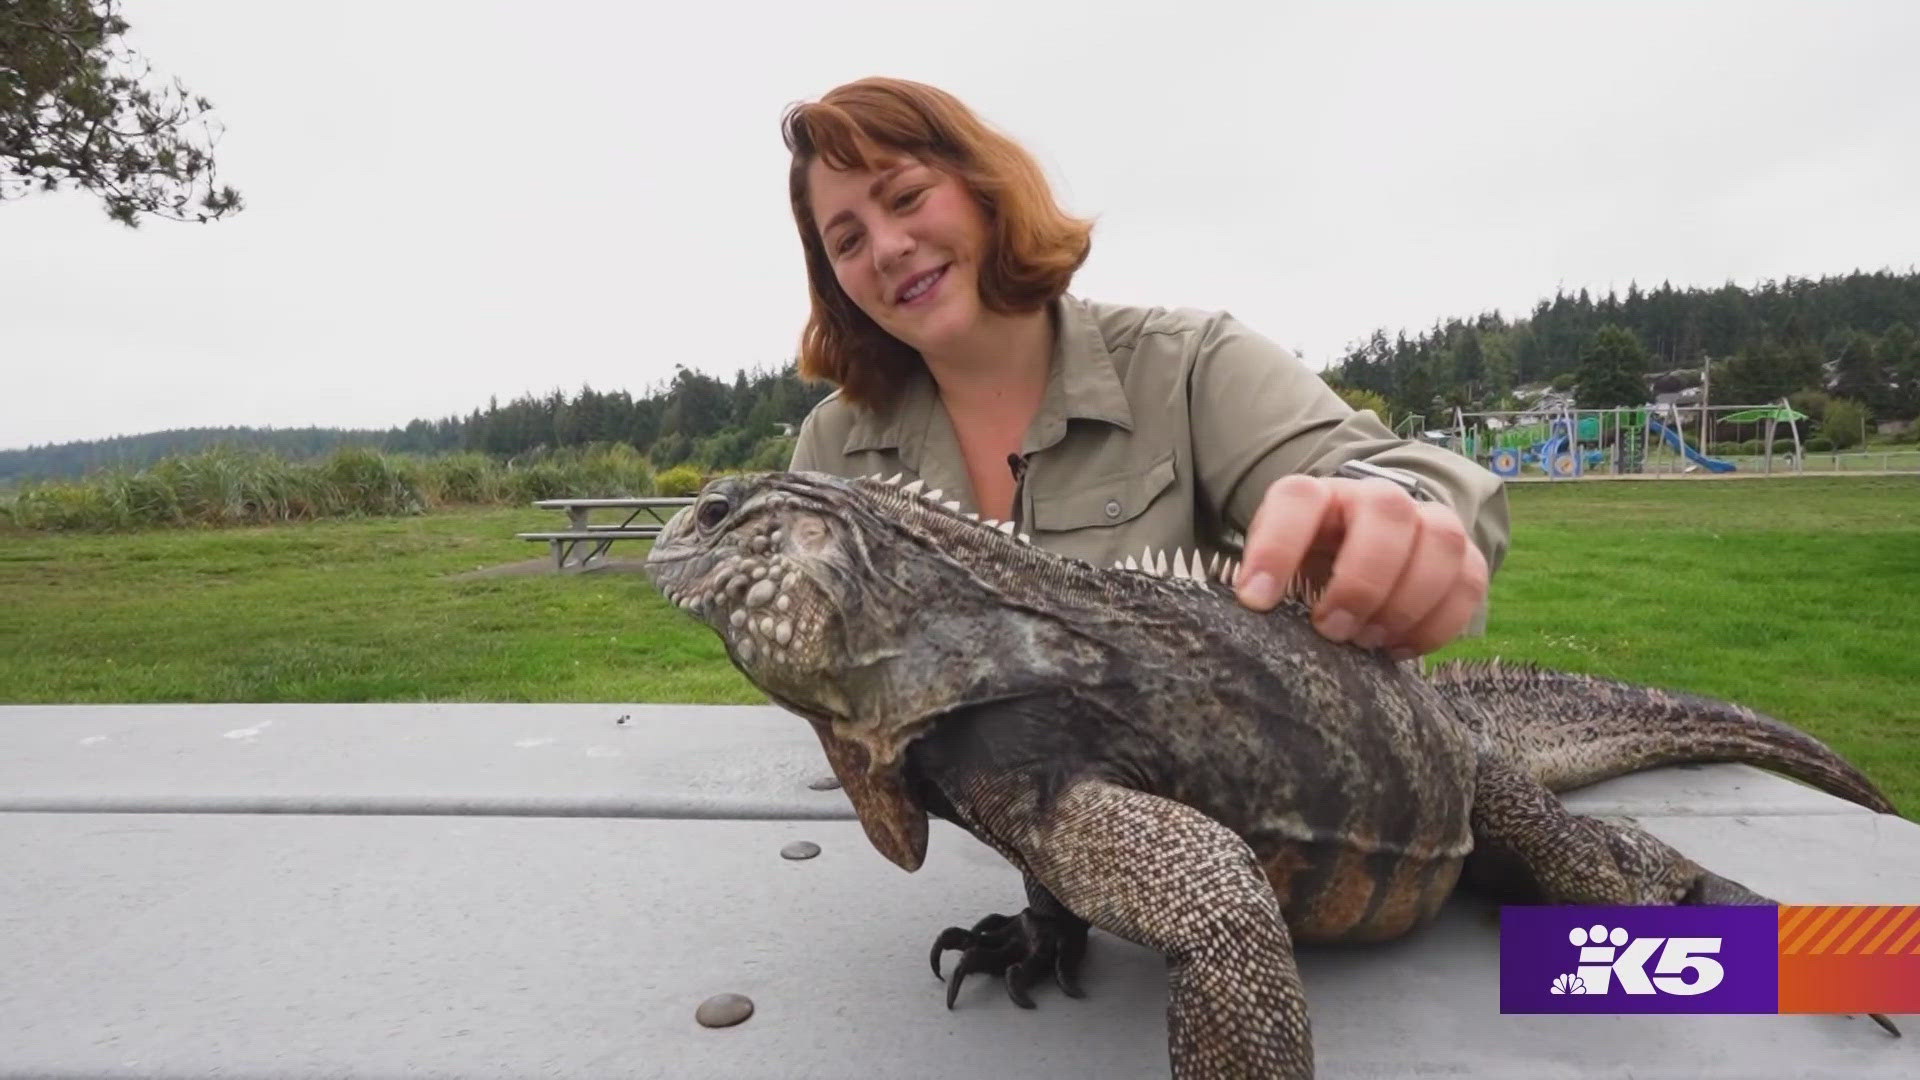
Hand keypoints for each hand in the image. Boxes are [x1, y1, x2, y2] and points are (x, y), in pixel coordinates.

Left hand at [1233, 474, 1488, 658]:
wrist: (1359, 556)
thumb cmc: (1310, 569)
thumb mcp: (1278, 570)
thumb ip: (1267, 585)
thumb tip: (1255, 613)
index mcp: (1319, 497)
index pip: (1298, 499)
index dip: (1275, 547)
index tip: (1255, 601)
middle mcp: (1376, 498)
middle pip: (1387, 510)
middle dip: (1361, 580)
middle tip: (1331, 630)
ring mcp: (1427, 522)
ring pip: (1441, 542)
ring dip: (1405, 603)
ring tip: (1367, 642)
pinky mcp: (1464, 557)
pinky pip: (1471, 582)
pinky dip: (1437, 625)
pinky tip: (1397, 649)